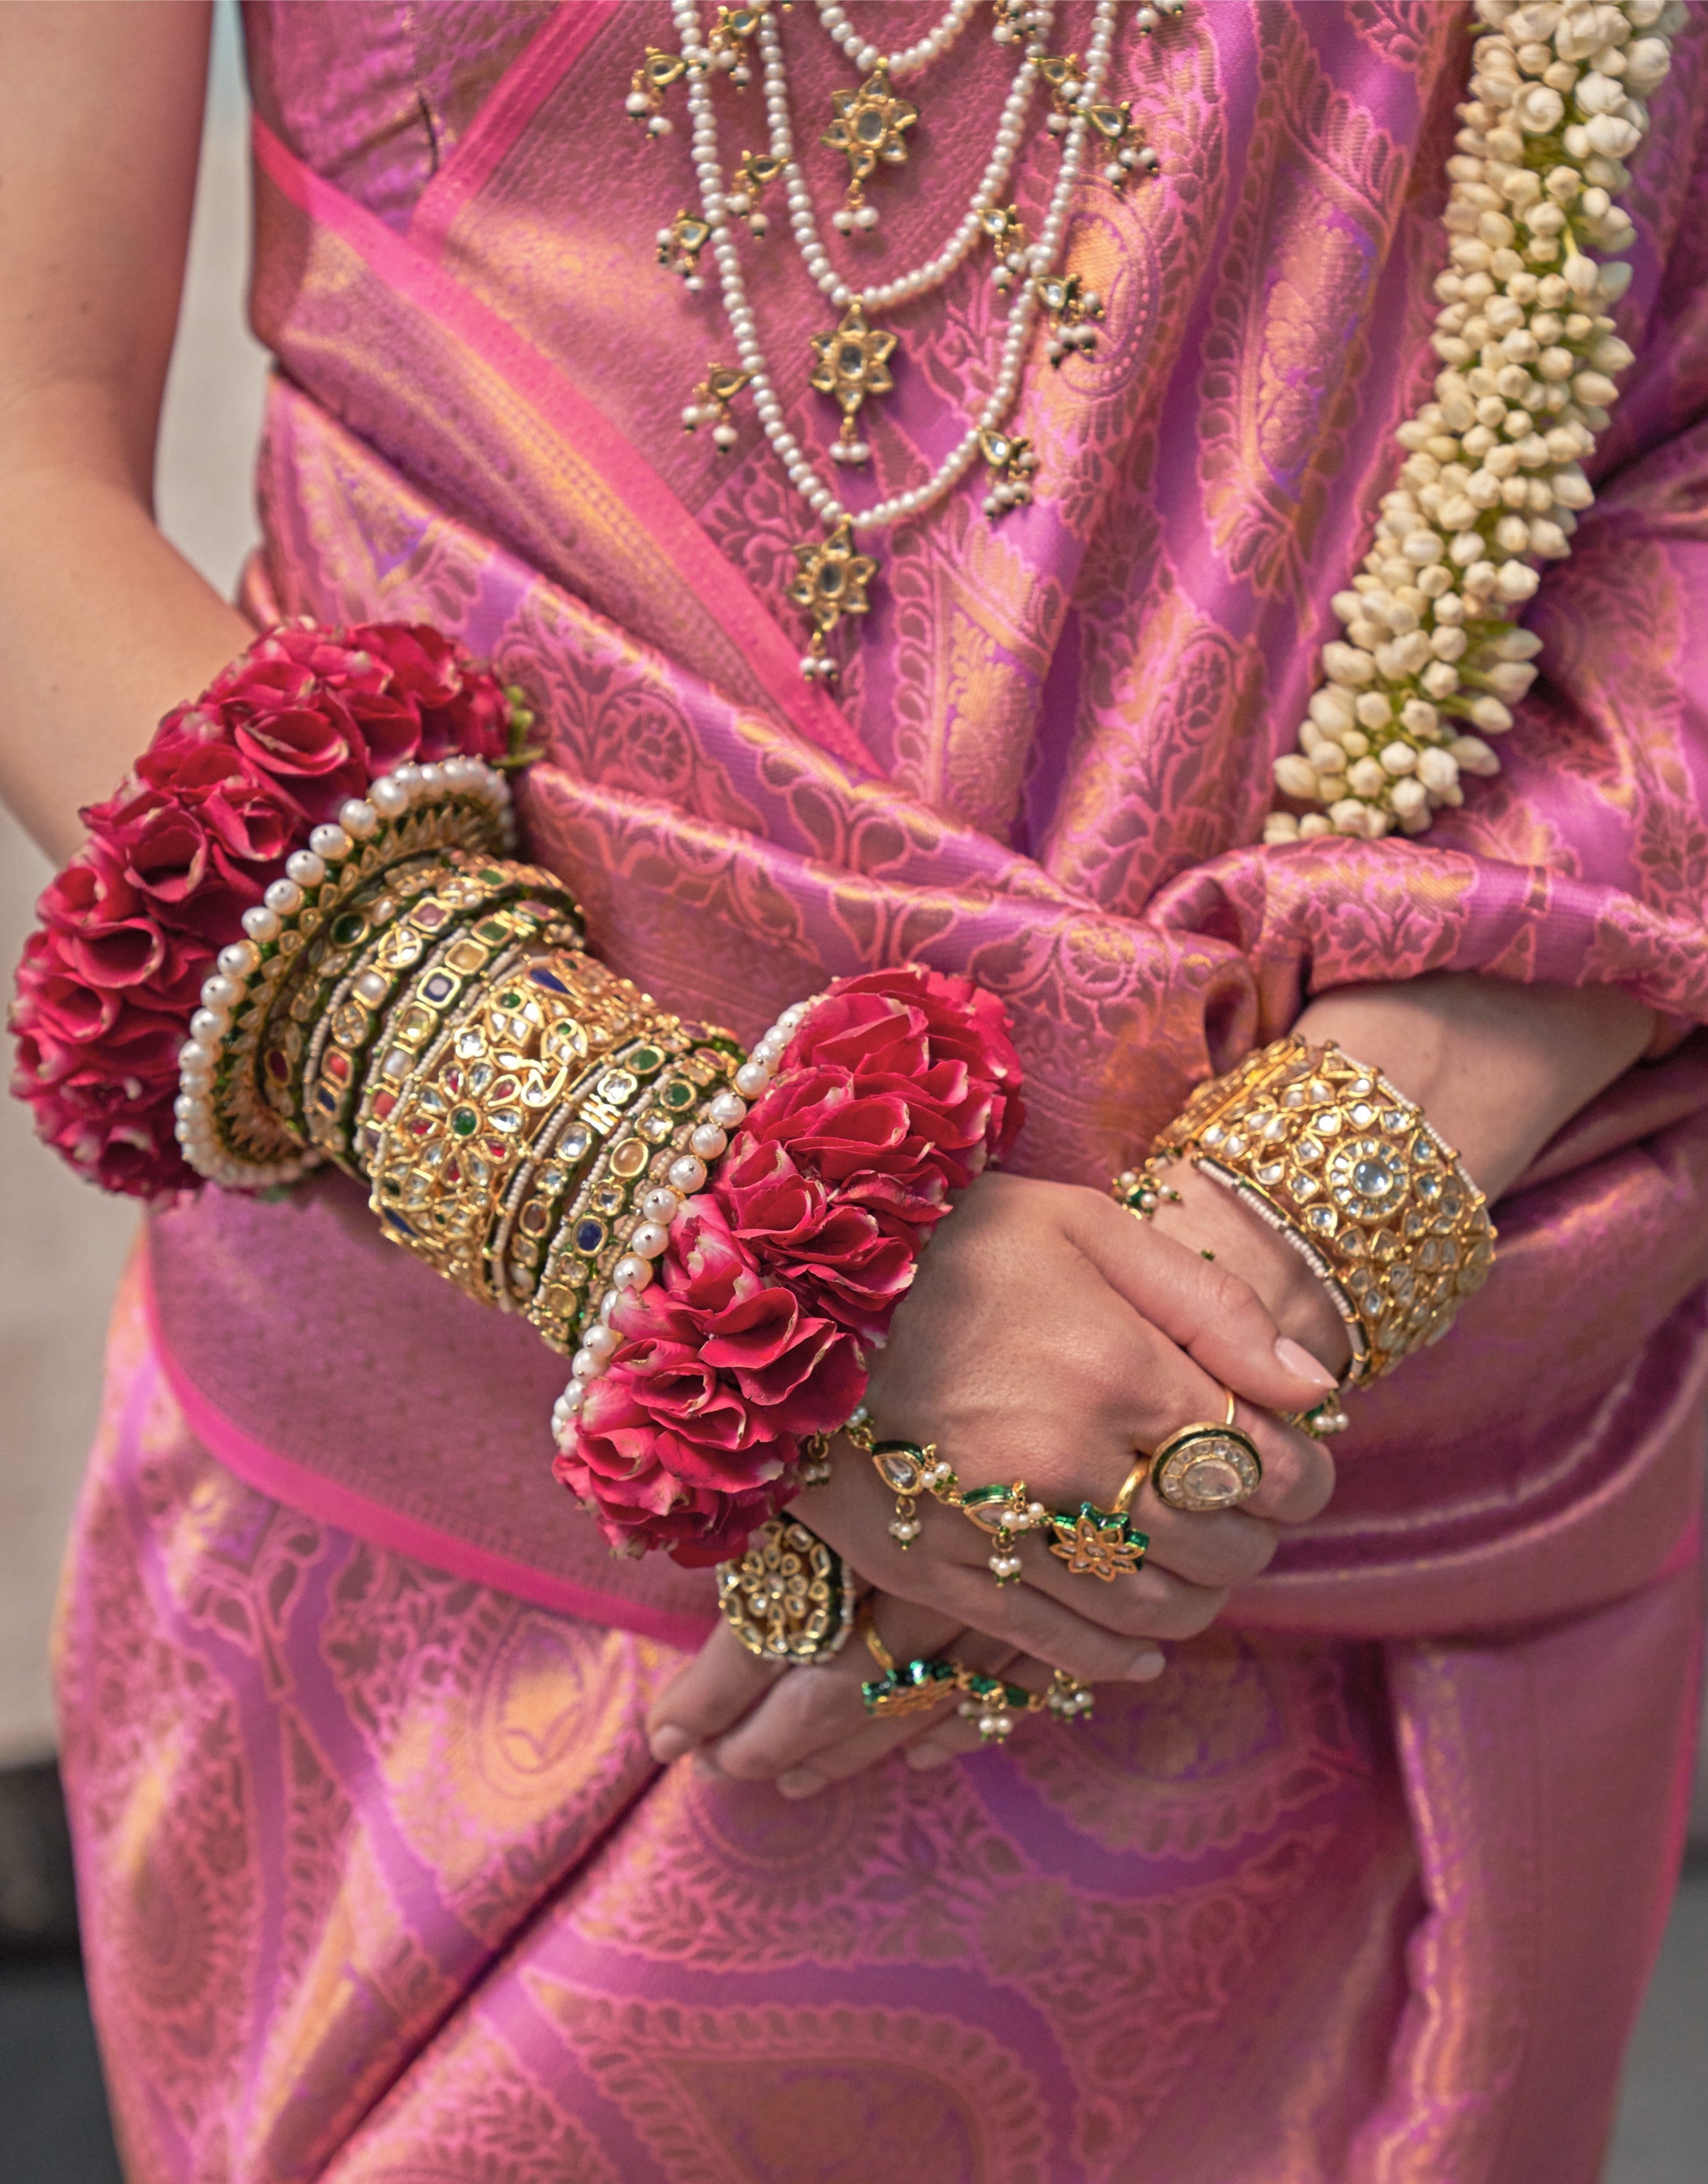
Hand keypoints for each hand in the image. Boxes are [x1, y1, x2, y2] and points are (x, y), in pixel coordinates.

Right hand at [646, 1176, 1338, 1790]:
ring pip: (1154, 1612)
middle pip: (1225, 1549)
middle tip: (1234, 1505)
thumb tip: (1316, 1388)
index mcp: (1122, 1369)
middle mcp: (1073, 1462)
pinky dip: (1118, 1656)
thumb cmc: (945, 1240)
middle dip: (1250, 1534)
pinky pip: (1063, 1649)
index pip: (1275, 1468)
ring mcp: (1004, 1528)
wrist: (781, 1282)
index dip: (1302, 1474)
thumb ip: (1210, 1304)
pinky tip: (1137, 1638)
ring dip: (1192, 1596)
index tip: (1286, 1459)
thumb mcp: (1085, 1224)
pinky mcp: (940, 1572)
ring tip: (1182, 1558)